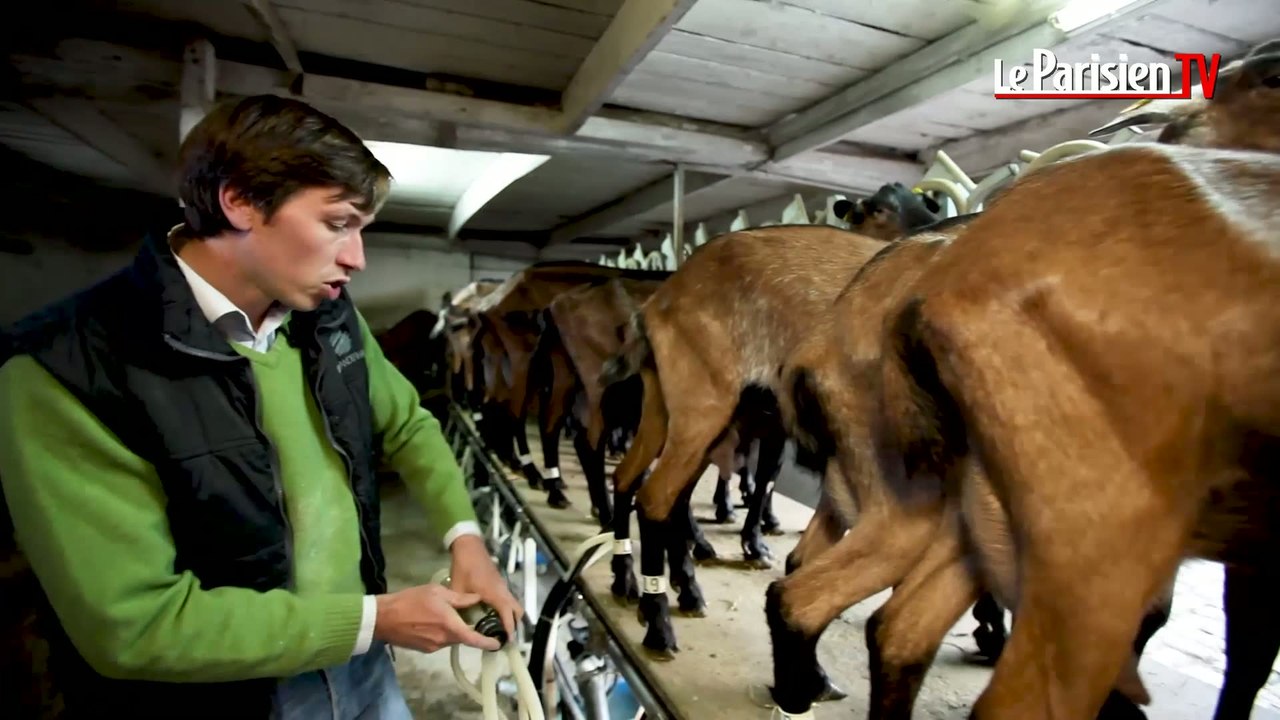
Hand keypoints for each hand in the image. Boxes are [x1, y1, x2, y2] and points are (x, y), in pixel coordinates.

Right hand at [373, 584, 499, 652]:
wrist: (382, 618)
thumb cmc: (409, 600)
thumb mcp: (436, 591)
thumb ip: (459, 598)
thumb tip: (477, 599)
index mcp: (448, 625)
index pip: (473, 638)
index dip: (487, 642)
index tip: (498, 644)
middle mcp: (443, 640)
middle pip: (463, 638)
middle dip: (469, 631)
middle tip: (472, 619)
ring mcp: (433, 647)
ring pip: (451, 639)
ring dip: (454, 630)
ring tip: (448, 616)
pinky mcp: (423, 649)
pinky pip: (439, 641)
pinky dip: (443, 633)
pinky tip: (434, 621)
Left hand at [448, 534, 523, 641]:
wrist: (469, 546)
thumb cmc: (464, 567)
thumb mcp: (458, 588)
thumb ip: (460, 605)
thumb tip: (459, 622)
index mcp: (494, 593)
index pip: (508, 613)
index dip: (510, 627)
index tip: (509, 640)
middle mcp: (503, 590)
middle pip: (517, 610)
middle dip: (515, 624)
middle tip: (506, 638)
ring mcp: (503, 585)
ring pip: (514, 604)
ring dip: (511, 617)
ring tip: (501, 630)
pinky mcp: (500, 583)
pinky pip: (508, 599)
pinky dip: (507, 609)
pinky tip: (495, 616)